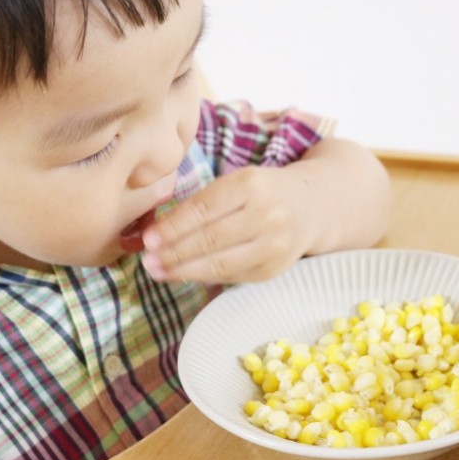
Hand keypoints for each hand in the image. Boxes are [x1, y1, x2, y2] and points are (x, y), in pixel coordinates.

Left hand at [142, 165, 309, 283]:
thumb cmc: (262, 192)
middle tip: (147, 260)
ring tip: (157, 271)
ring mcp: (274, 245)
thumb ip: (203, 202)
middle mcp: (267, 215)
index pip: (204, 209)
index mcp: (252, 184)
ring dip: (183, 270)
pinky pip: (231, 276)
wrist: (311, 206)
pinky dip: (203, 277)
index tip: (148, 238)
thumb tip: (158, 231)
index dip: (173, 227)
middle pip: (210, 239)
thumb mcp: (237, 182)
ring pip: (220, 263)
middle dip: (173, 252)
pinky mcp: (274, 269)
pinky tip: (183, 275)